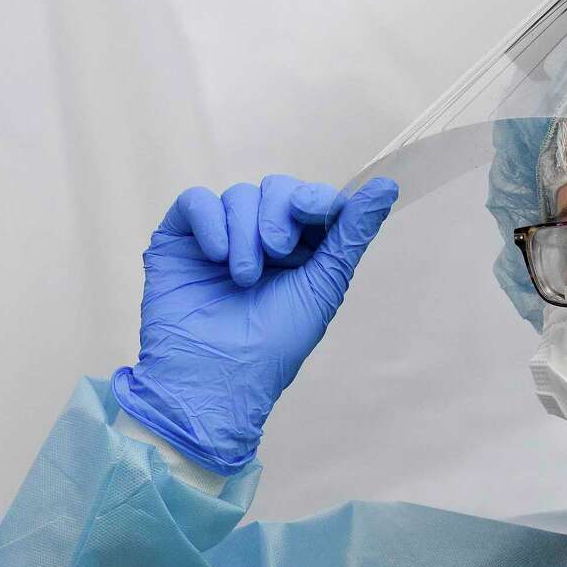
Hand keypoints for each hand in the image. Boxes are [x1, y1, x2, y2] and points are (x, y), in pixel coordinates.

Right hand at [112, 175, 398, 473]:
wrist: (217, 379)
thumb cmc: (273, 345)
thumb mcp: (324, 285)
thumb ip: (352, 233)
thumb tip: (387, 186)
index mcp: (300, 249)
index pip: (311, 199)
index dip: (314, 197)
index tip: (310, 211)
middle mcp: (259, 238)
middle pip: (276, 188)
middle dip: (279, 214)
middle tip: (276, 253)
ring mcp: (219, 237)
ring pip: (238, 195)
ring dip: (245, 231)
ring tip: (244, 276)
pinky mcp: (179, 240)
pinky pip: (196, 201)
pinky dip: (210, 220)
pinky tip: (216, 255)